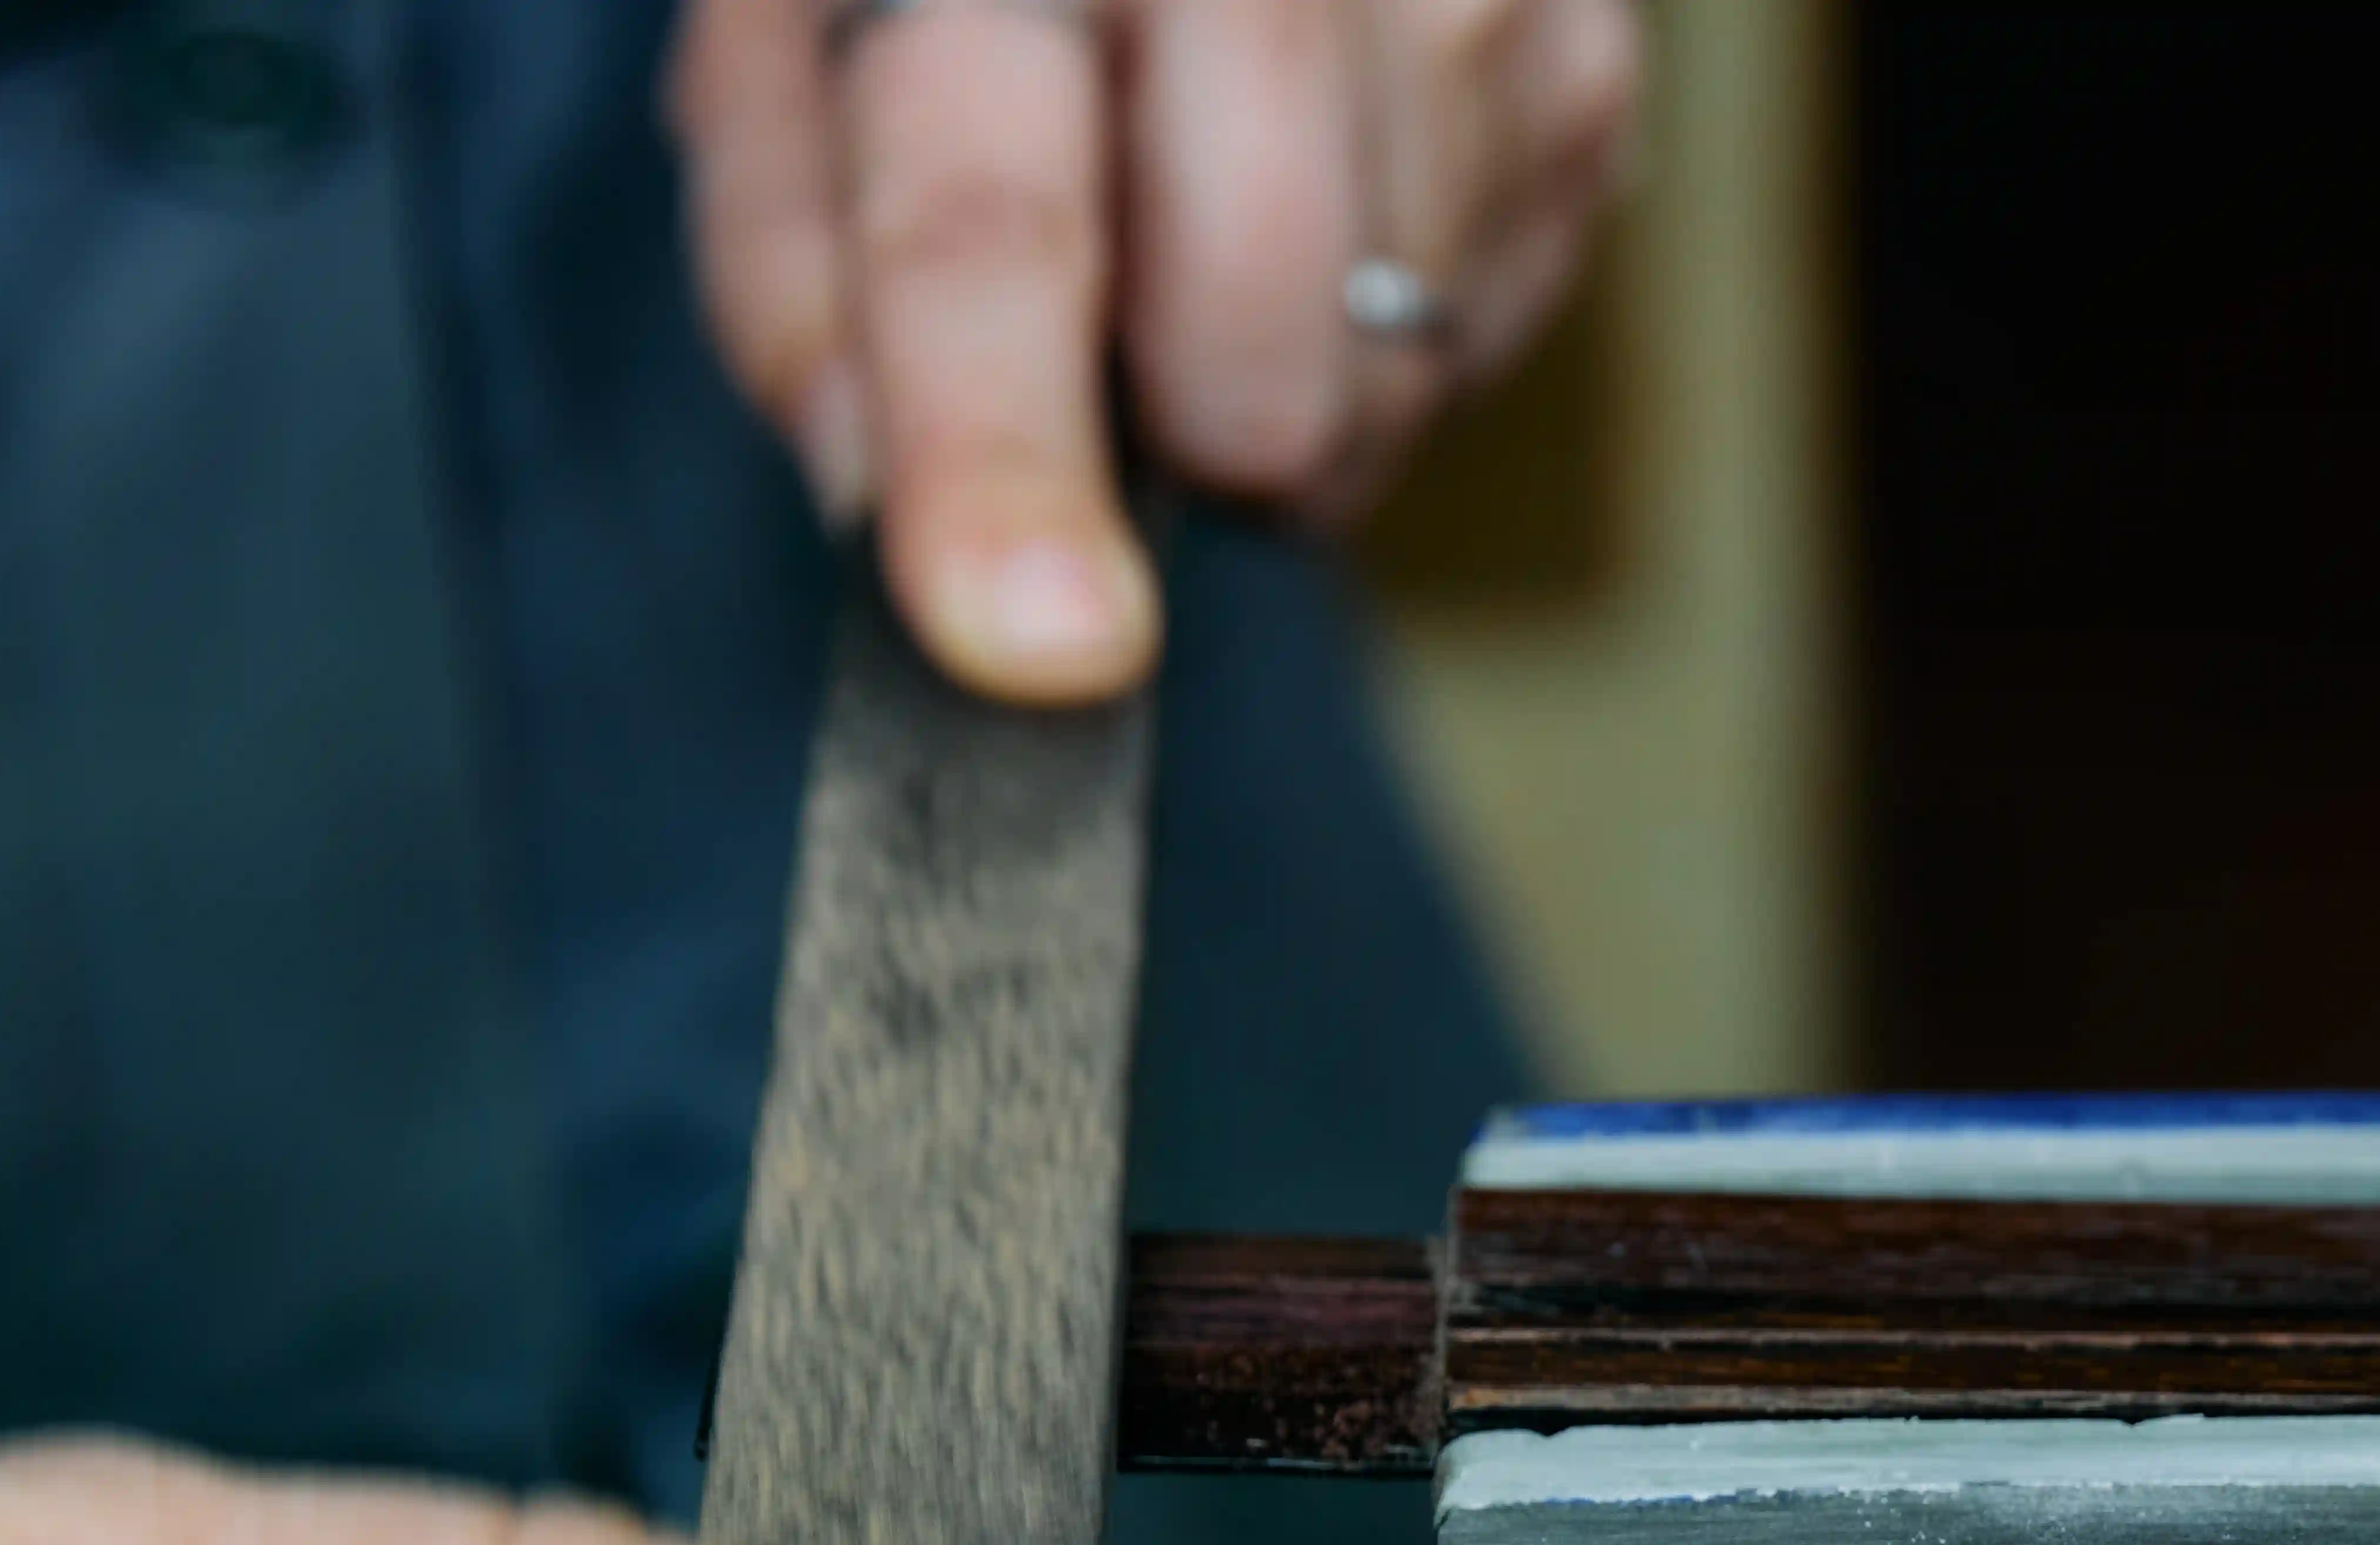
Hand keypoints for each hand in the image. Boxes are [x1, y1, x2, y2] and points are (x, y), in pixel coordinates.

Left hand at [671, 0, 1644, 700]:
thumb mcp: (802, 27)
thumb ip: (791, 252)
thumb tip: (871, 488)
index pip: (998, 225)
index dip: (1003, 448)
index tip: (1040, 646)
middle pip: (1257, 365)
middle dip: (1182, 431)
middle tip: (1122, 328)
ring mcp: (1472, 4)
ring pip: (1387, 391)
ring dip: (1285, 379)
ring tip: (1220, 207)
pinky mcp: (1588, 75)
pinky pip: (1482, 342)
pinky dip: (1388, 320)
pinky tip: (1331, 175)